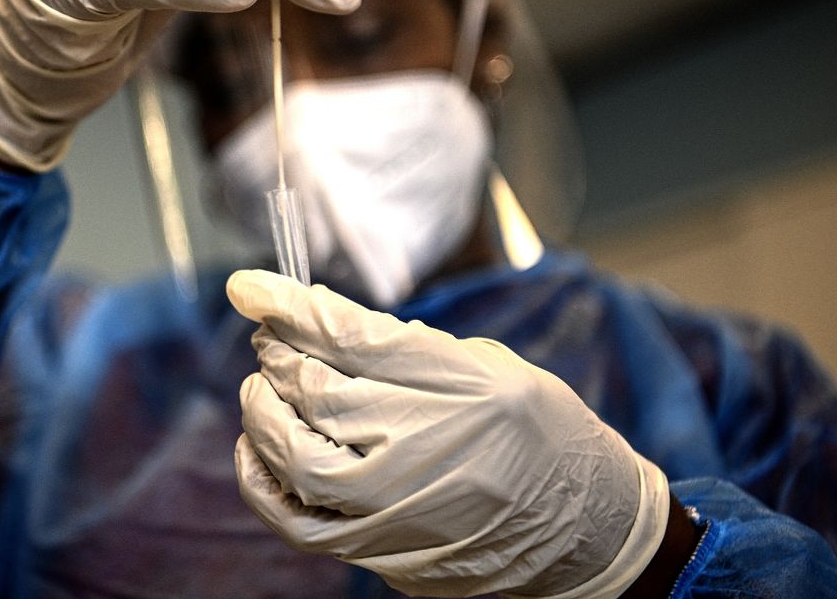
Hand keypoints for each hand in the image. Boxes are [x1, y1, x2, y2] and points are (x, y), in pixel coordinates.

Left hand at [228, 269, 669, 597]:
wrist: (590, 537)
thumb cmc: (545, 437)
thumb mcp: (494, 367)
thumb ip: (409, 349)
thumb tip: (321, 326)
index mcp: (467, 385)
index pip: (352, 336)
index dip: (288, 306)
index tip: (247, 286)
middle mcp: (432, 445)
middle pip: (317, 389)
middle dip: (276, 352)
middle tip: (267, 335)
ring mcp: (404, 507)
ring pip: (295, 455)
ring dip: (261, 411)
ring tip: (260, 386)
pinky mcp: (386, 551)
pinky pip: (297, 521)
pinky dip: (261, 480)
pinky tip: (256, 447)